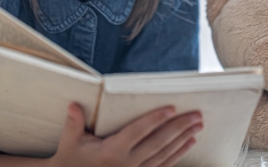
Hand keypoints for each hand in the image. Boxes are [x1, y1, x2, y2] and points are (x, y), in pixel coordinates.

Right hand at [48, 103, 202, 166]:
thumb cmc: (71, 160)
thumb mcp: (69, 142)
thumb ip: (74, 123)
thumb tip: (74, 105)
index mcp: (111, 152)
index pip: (138, 131)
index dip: (155, 119)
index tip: (171, 108)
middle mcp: (126, 162)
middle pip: (158, 142)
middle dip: (179, 127)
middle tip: (196, 115)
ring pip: (164, 153)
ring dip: (183, 139)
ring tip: (198, 126)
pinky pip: (163, 165)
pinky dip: (178, 154)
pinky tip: (189, 143)